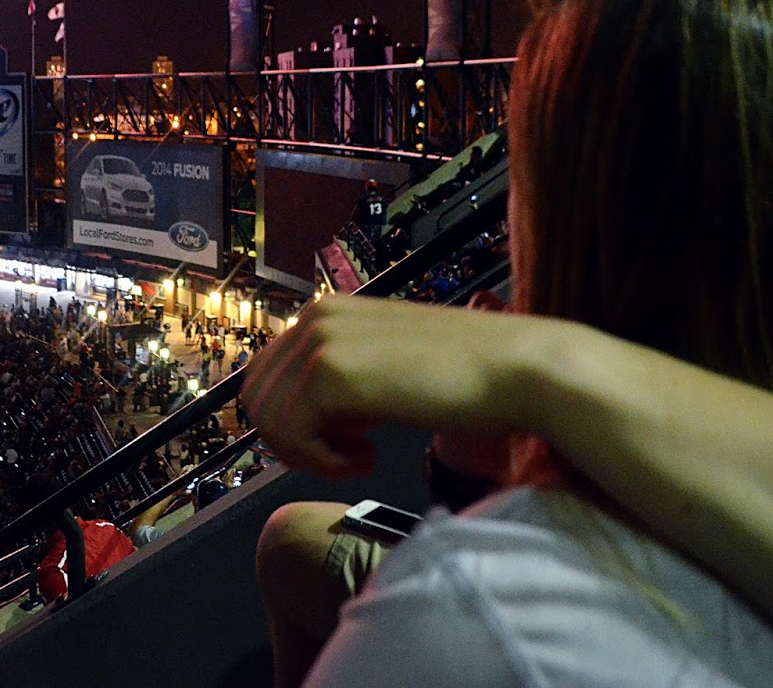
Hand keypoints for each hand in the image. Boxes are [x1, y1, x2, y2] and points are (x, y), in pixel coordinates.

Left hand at [242, 296, 530, 477]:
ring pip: (268, 420)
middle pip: (257, 398)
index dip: (291, 421)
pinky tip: (368, 457)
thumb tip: (302, 418)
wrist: (515, 368)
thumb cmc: (465, 375)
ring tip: (363, 455)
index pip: (265, 375)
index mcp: (326, 312)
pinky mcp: (332, 374)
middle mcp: (316, 318)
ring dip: (309, 453)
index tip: (339, 440)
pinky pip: (291, 435)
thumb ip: (342, 376)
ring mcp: (321, 343)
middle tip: (347, 454)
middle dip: (294, 440)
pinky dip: (322, 461)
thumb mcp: (387, 364)